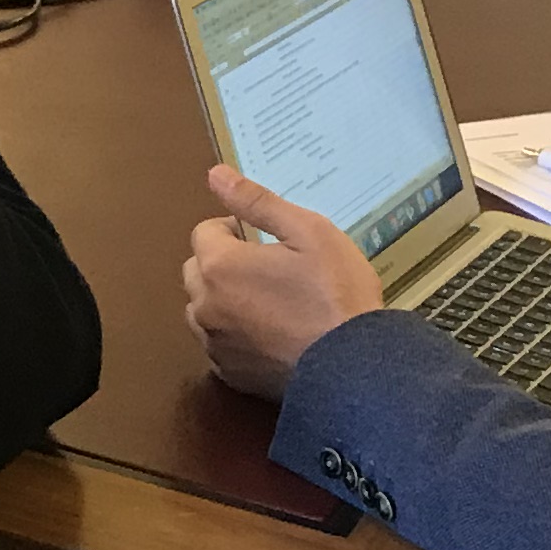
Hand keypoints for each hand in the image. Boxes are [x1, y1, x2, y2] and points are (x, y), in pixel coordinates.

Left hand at [183, 165, 386, 401]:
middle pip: (196, 271)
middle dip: (223, 262)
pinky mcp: (229, 374)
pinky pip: (219, 345)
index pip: (204, 232)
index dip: (234, 229)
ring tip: (269, 302)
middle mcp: (205, 305)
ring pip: (203, 310)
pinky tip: (270, 335)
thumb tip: (215, 175)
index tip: (264, 239)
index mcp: (219, 265)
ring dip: (223, 299)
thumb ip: (257, 202)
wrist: (353, 366)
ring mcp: (214, 344)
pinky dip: (234, 335)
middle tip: (268, 268)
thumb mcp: (308, 232)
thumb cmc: (336, 292)